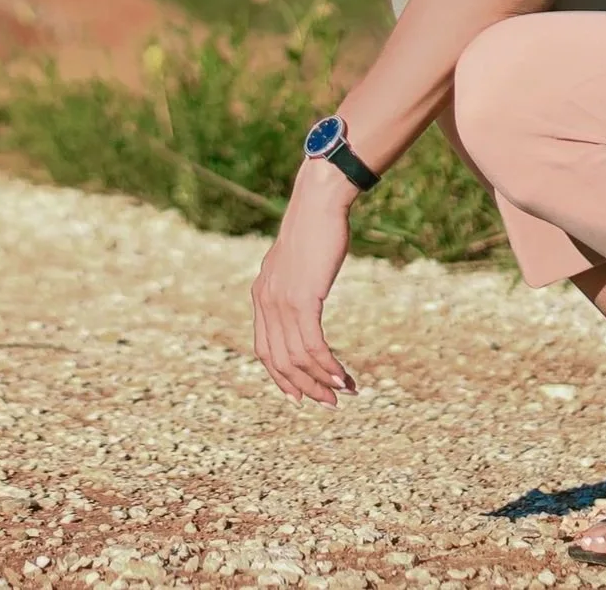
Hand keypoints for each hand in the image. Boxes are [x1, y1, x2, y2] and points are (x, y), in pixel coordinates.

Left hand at [251, 163, 358, 406]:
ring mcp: (281, 301)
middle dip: (305, 387)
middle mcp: (265, 302)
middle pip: (280, 361)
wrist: (319, 202)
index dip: (282, 378)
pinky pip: (313, 345)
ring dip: (322, 381)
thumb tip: (304, 302)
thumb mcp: (296, 263)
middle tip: (329, 403)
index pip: (265, 350)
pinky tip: (344, 377)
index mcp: (261, 295)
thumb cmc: (314, 229)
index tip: (302, 396)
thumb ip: (293, 285)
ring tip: (345, 393)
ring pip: (298, 358)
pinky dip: (328, 366)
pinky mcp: (302, 298)